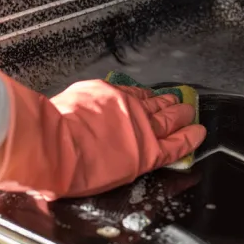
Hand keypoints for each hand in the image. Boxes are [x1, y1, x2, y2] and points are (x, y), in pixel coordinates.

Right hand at [0, 72, 205, 199]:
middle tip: (181, 99)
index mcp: (101, 97)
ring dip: (182, 115)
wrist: (51, 148)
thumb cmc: (45, 133)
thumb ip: (63, 112)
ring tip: (193, 113)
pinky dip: (190, 138)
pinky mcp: (146, 148)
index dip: (143, 96)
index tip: (150, 96)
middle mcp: (123, 106)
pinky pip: (176, 143)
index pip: (129, 94)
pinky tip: (200, 134)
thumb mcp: (56, 109)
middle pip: (153, 103)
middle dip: (169, 102)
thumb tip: (43, 116)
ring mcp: (138, 126)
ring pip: (169, 117)